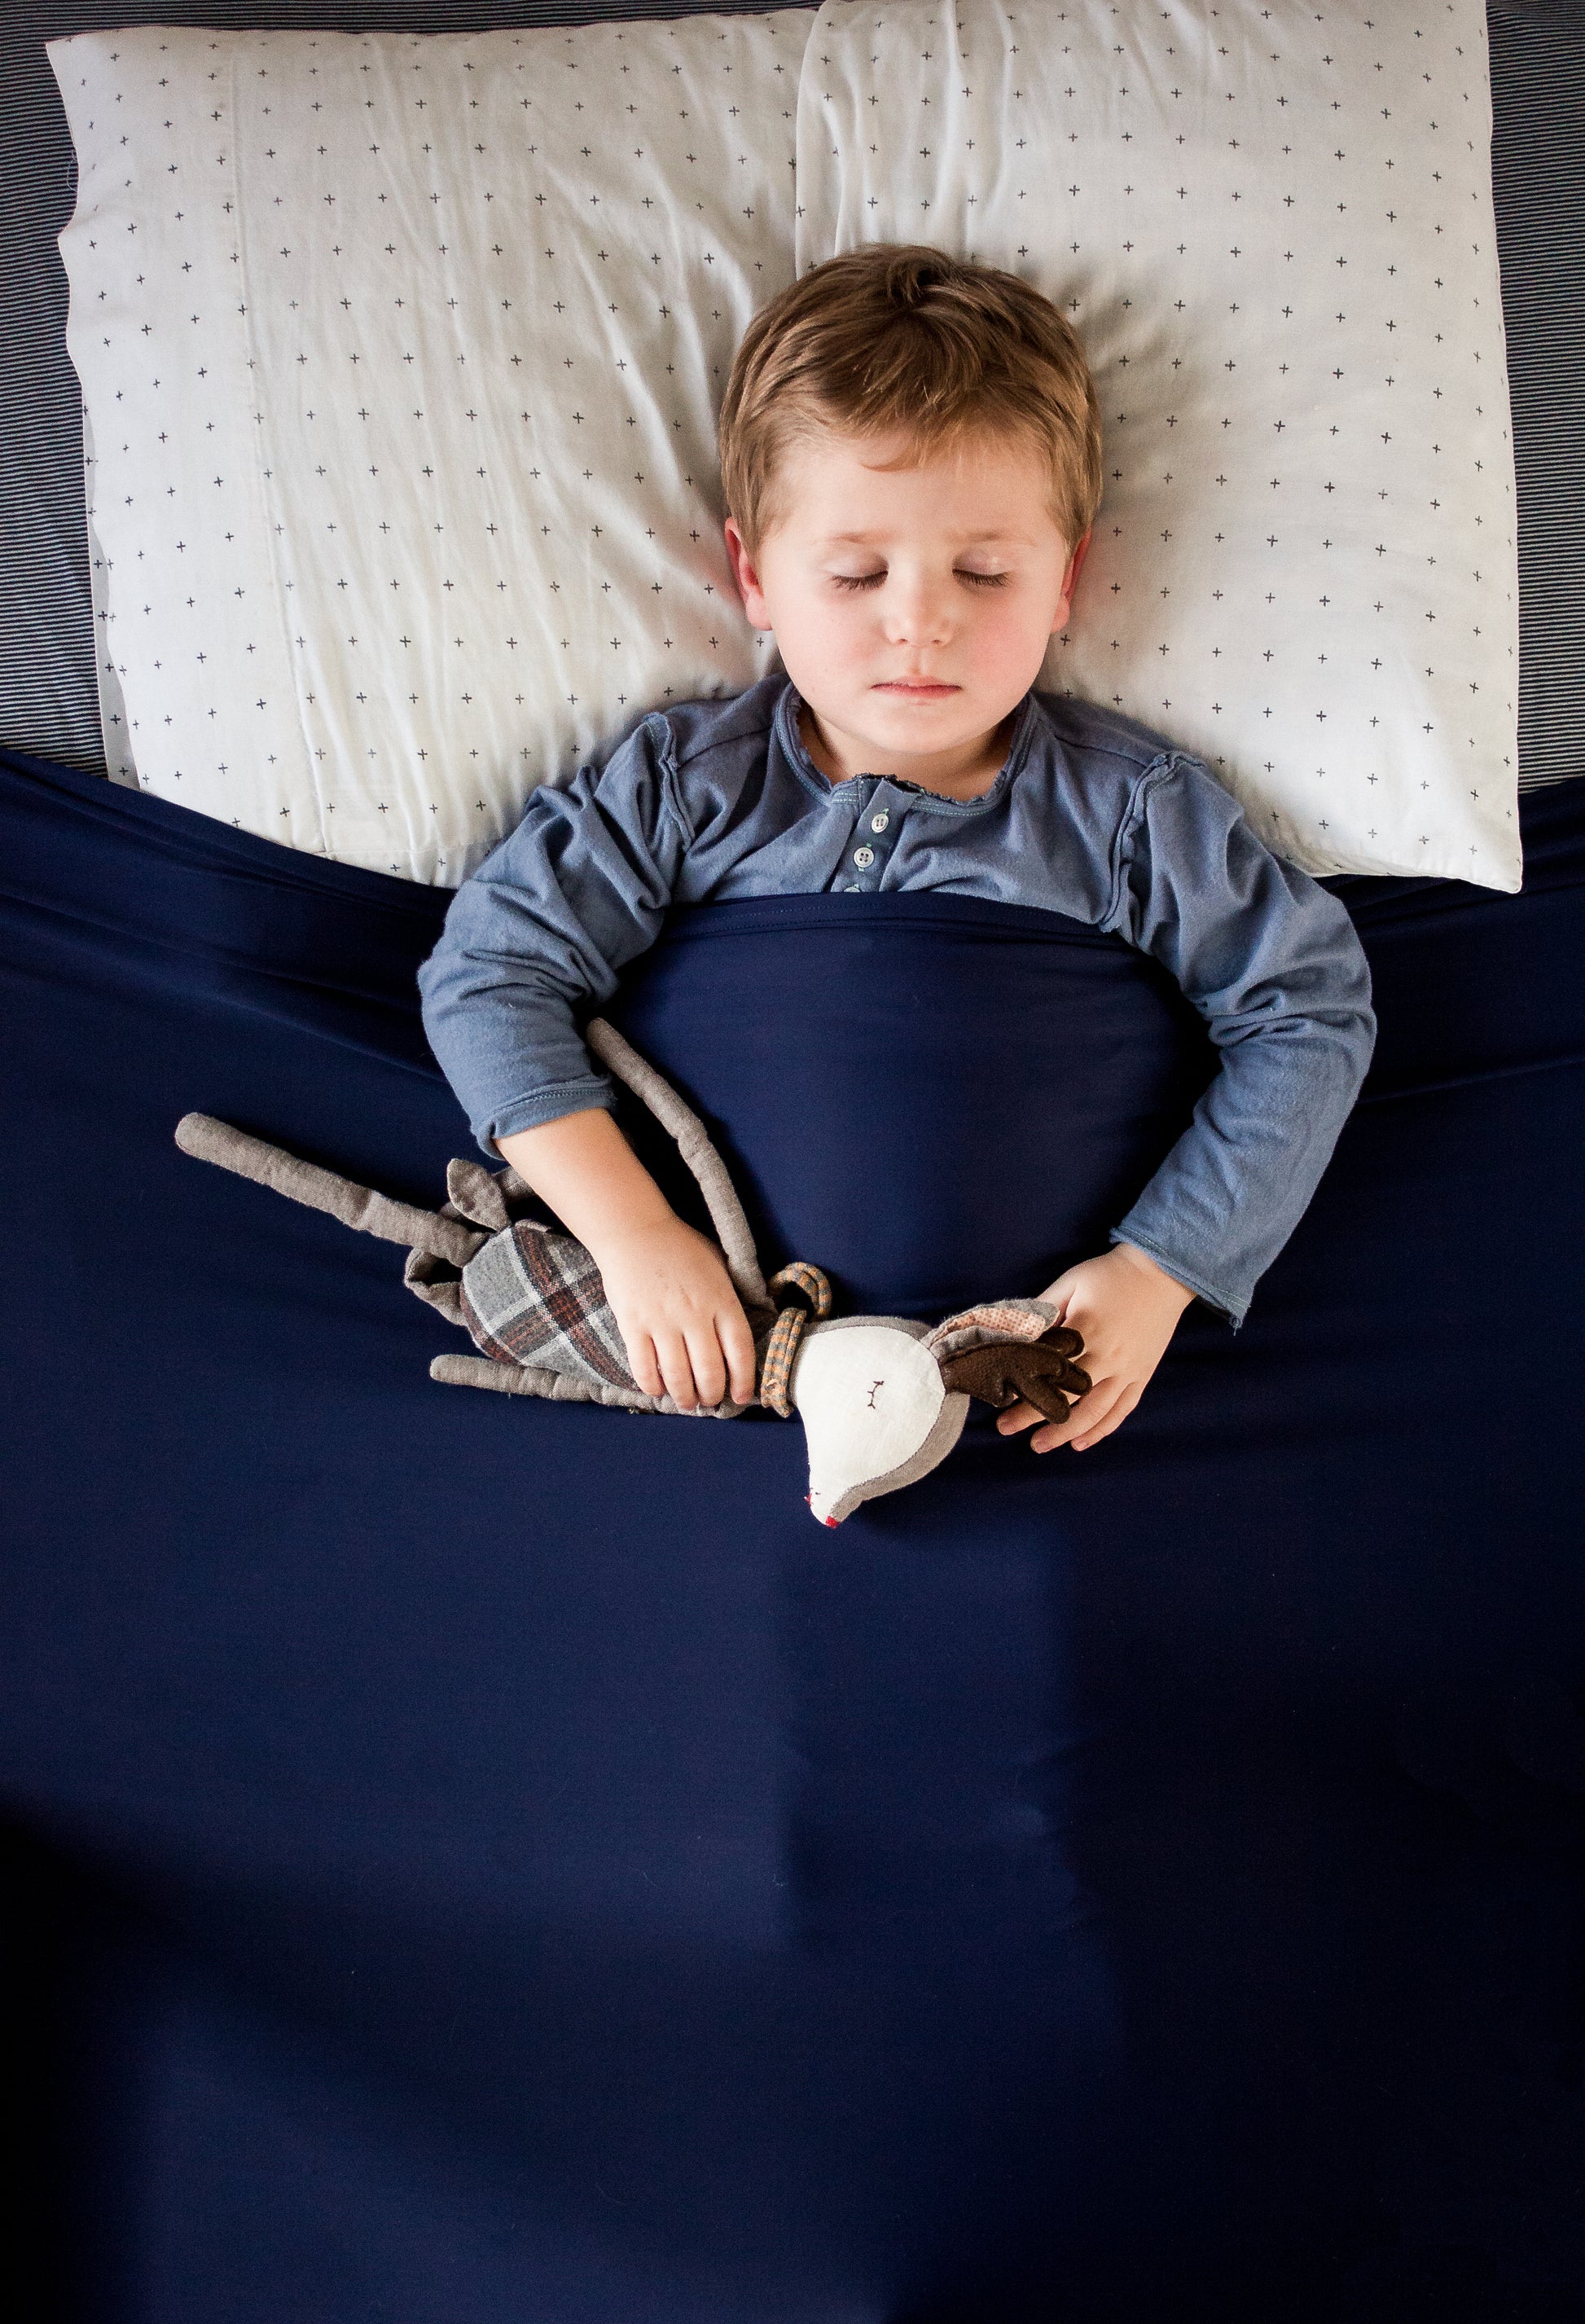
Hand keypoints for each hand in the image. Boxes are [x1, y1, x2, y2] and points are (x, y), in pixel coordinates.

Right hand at [494, 1107, 756, 1412]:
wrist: (635, 1230)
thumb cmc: (680, 1247)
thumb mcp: (718, 1266)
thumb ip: (729, 1299)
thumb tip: (738, 1335)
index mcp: (721, 1300)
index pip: (740, 1350)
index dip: (744, 1380)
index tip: (741, 1396)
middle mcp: (695, 1314)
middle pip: (710, 1370)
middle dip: (712, 1394)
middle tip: (710, 1401)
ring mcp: (663, 1321)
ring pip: (678, 1375)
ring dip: (684, 1396)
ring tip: (687, 1402)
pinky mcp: (633, 1324)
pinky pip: (644, 1366)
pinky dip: (652, 1385)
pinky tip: (658, 1390)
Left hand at [996, 1242, 1194, 1453]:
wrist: (1161, 1274)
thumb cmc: (1109, 1276)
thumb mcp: (1070, 1283)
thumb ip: (1043, 1310)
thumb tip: (1014, 1334)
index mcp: (1087, 1329)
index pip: (1047, 1366)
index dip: (1023, 1383)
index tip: (999, 1398)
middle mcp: (1108, 1355)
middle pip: (1067, 1394)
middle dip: (1034, 1414)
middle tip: (1005, 1428)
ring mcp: (1128, 1370)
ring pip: (1094, 1411)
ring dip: (1065, 1431)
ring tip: (1039, 1445)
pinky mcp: (1142, 1376)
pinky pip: (1122, 1410)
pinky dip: (1101, 1430)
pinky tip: (1080, 1443)